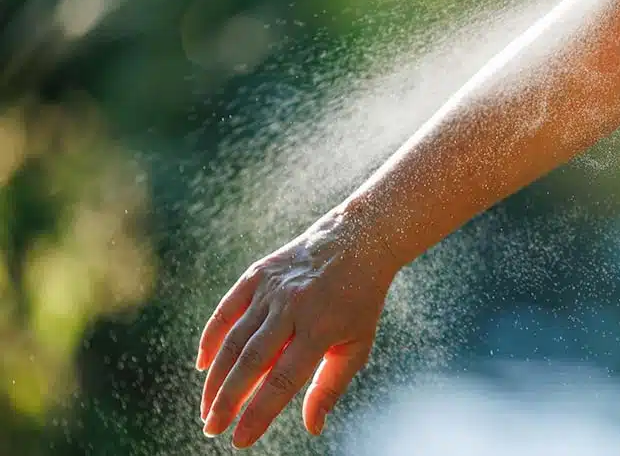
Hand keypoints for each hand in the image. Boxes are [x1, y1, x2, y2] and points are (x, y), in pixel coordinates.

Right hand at [195, 207, 391, 447]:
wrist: (356, 242)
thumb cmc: (359, 302)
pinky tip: (202, 365)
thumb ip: (331, 386)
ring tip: (207, 408)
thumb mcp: (357, 345)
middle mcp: (292, 308)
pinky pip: (226, 310)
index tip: (240, 439)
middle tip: (211, 428)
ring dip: (215, 377)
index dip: (259, 412)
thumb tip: (312, 427)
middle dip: (227, 400)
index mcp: (321, 329)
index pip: (283, 380)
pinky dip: (210, 338)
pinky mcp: (257, 274)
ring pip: (234, 339)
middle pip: (251, 361)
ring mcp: (272, 289)